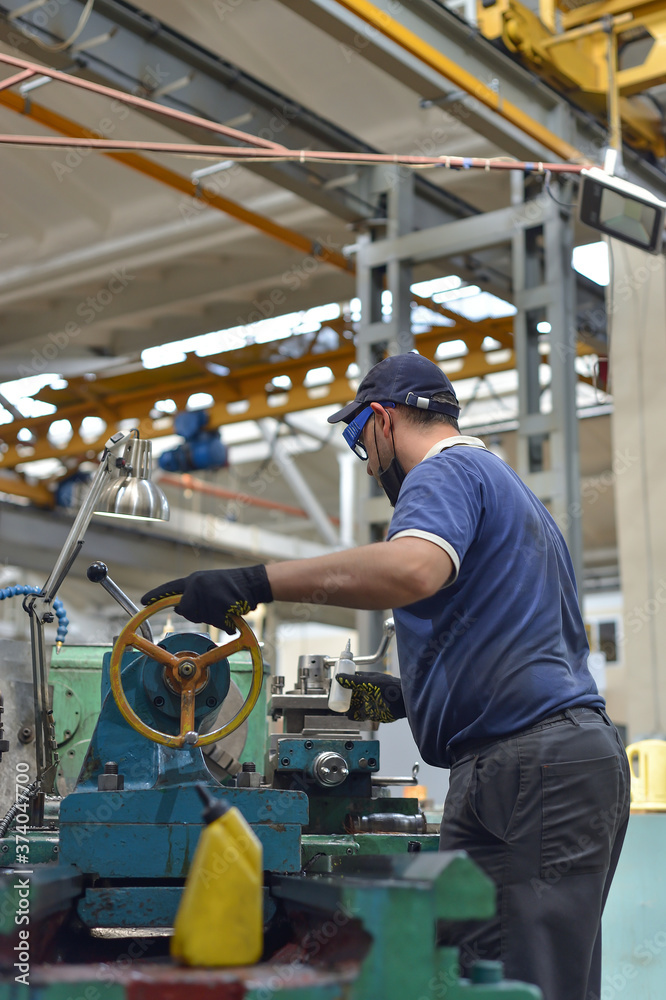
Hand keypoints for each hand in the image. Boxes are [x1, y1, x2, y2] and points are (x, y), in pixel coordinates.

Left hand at [141, 566, 272, 633]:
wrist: (254, 582)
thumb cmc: (232, 587)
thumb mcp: (209, 585)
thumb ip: (193, 595)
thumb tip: (179, 608)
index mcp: (194, 580)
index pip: (170, 588)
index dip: (155, 595)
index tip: (143, 601)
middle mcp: (198, 584)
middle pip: (187, 610)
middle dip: (198, 614)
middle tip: (214, 607)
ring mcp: (209, 593)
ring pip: (202, 617)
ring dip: (214, 618)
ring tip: (225, 607)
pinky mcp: (220, 602)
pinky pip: (216, 621)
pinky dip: (225, 622)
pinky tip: (231, 613)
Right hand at [335, 671, 405, 722]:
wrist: (405, 702)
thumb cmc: (390, 688)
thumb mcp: (370, 682)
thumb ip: (354, 681)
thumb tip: (339, 677)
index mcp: (366, 680)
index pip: (350, 680)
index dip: (342, 683)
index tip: (333, 686)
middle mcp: (367, 691)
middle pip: (351, 694)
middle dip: (343, 697)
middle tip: (335, 700)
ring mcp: (370, 702)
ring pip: (355, 705)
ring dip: (348, 708)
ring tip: (341, 709)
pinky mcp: (373, 713)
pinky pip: (361, 715)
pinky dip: (355, 716)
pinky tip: (351, 716)